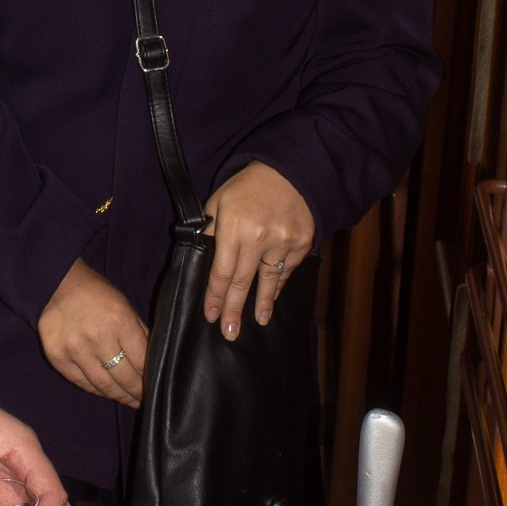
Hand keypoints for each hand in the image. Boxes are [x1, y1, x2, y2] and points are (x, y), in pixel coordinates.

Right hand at [37, 259, 147, 406]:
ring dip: (118, 396)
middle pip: (124, 377)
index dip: (150, 379)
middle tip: (144, 400)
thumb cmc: (97, 294)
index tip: (156, 387)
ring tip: (129, 400)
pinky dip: (96, 390)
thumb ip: (139, 334)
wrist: (56, 283)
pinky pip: (81, 383)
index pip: (141, 362)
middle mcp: (98, 338)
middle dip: (137, 392)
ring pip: (103, 385)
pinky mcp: (57, 357)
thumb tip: (152, 364)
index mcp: (120, 322)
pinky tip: (106, 392)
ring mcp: (75, 349)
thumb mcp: (126, 306)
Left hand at [202, 163, 314, 336]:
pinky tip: (272, 297)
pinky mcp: (303, 243)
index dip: (216, 296)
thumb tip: (204, 262)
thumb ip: (211, 232)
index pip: (222, 271)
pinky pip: (287, 270)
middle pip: (243, 282)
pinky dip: (278, 285)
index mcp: (234, 226)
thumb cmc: (247, 187)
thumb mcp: (219, 202)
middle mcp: (260, 237)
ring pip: (269, 281)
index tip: (211, 316)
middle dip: (235, 310)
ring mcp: (284, 241)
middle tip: (229, 333)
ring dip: (262, 304)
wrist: (289, 171)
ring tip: (258, 322)